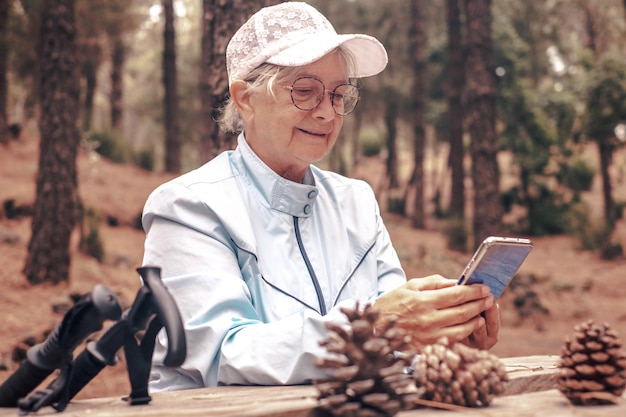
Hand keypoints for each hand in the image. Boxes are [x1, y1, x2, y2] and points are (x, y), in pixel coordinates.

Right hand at [374, 275, 496, 350]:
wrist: (375, 327)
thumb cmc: (393, 302)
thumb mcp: (410, 286)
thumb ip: (434, 282)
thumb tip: (456, 282)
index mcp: (424, 300)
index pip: (457, 294)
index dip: (474, 291)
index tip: (484, 287)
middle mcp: (428, 319)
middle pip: (463, 311)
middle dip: (479, 303)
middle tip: (490, 298)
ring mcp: (429, 335)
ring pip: (462, 328)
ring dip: (476, 320)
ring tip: (482, 312)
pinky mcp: (428, 347)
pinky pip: (453, 341)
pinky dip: (465, 334)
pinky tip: (470, 327)